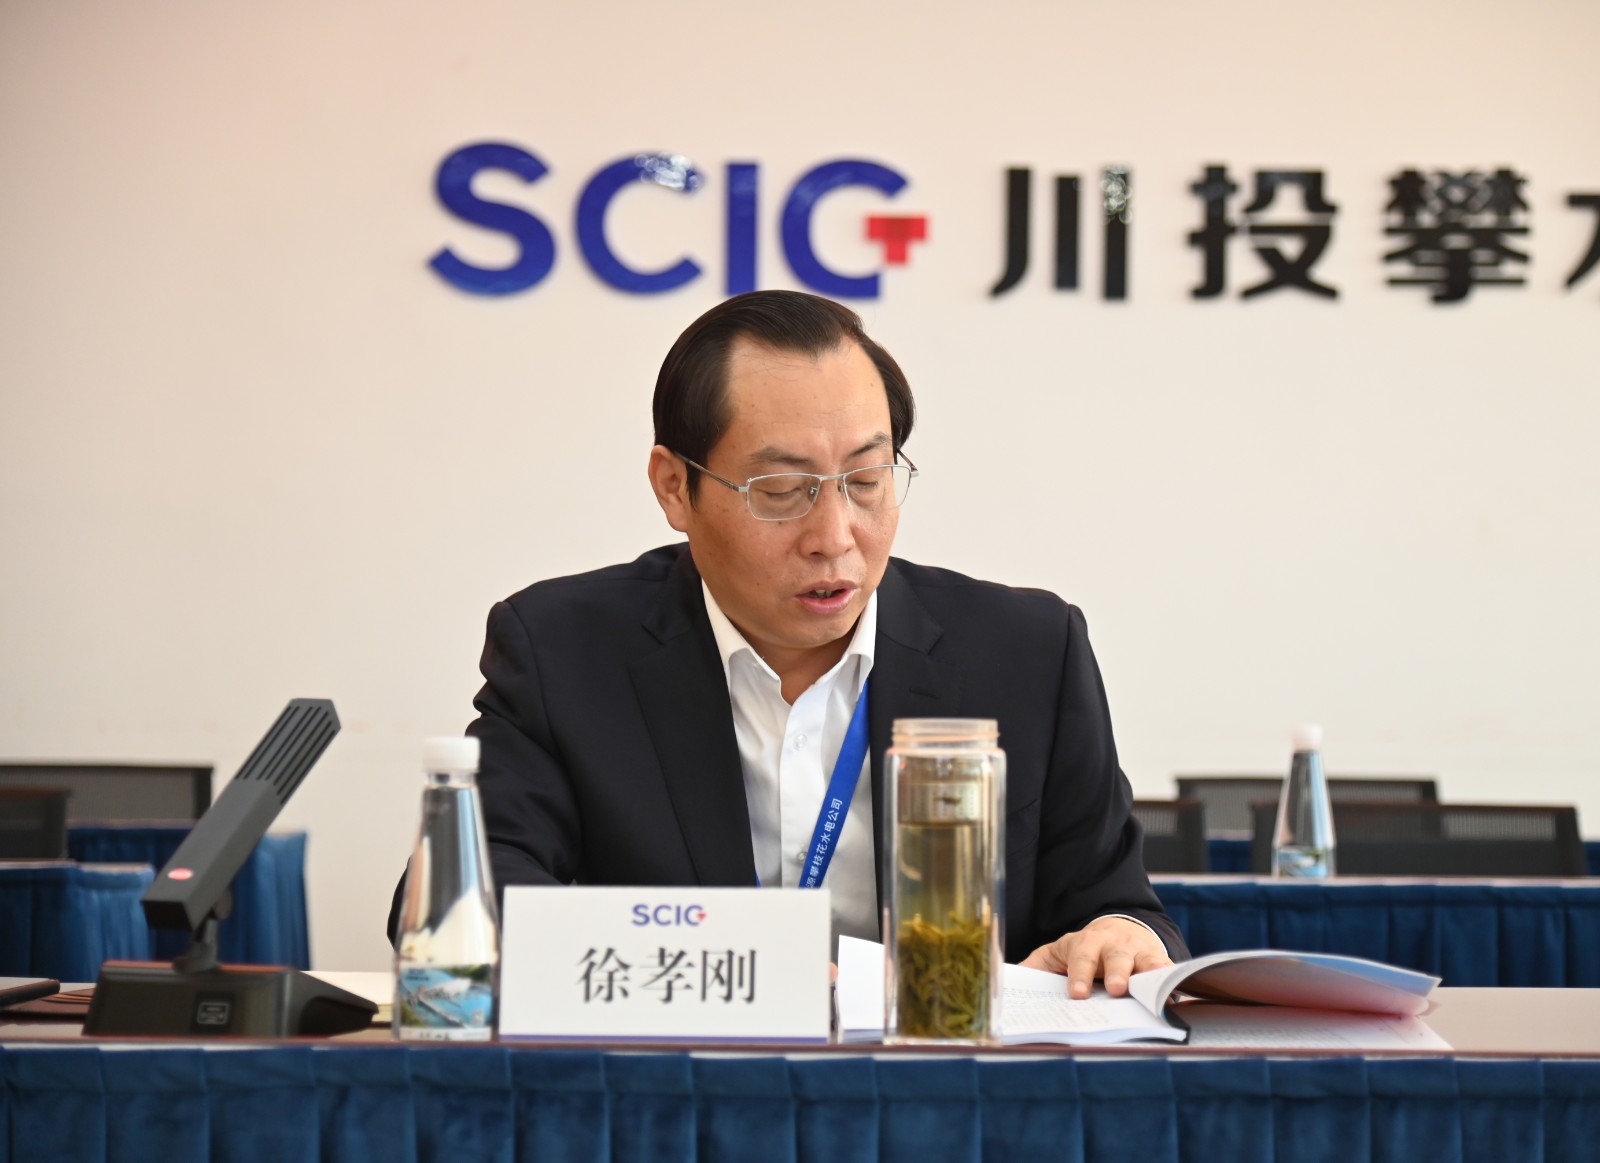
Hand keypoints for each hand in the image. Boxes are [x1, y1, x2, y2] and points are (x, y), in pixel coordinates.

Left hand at [1019, 916, 1172, 998]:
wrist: (1120, 930)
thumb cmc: (1084, 950)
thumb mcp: (1057, 953)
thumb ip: (1036, 967)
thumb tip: (1008, 982)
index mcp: (1085, 943)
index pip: (1080, 957)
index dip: (1079, 975)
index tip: (1077, 993)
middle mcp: (1114, 945)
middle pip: (1116, 957)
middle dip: (1116, 973)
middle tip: (1116, 989)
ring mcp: (1139, 952)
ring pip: (1146, 962)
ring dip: (1149, 976)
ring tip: (1154, 991)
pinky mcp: (1159, 960)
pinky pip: (1169, 970)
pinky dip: (1174, 981)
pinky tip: (1178, 994)